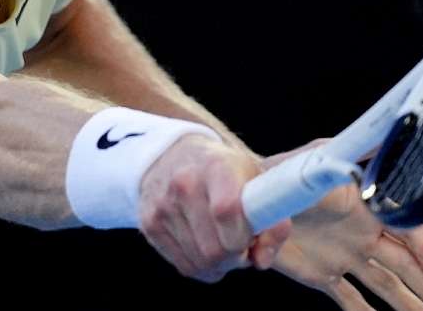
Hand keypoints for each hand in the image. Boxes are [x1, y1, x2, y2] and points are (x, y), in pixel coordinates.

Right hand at [138, 134, 292, 282]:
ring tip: (224, 244)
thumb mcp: (256, 181)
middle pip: (214, 249)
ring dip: (221, 265)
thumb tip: (262, 261)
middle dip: (236, 257)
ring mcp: (162, 206)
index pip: (227, 212)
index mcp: (216, 166)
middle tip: (242, 246)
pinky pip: (185, 266)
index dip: (244, 236)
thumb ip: (273, 221)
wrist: (173, 155)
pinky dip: (203, 267)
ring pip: (201, 263)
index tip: (252, 236)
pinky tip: (207, 248)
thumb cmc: (226, 172)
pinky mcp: (150, 225)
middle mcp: (184, 184)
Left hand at [263, 144, 422, 310]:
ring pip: (384, 284)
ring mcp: (344, 253)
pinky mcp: (322, 272)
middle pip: (403, 262)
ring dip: (408, 303)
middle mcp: (362, 230)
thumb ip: (351, 156)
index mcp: (367, 204)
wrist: (249, 193)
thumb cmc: (285, 171)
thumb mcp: (319, 160)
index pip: (407, 230)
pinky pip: (349, 299)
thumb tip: (384, 140)